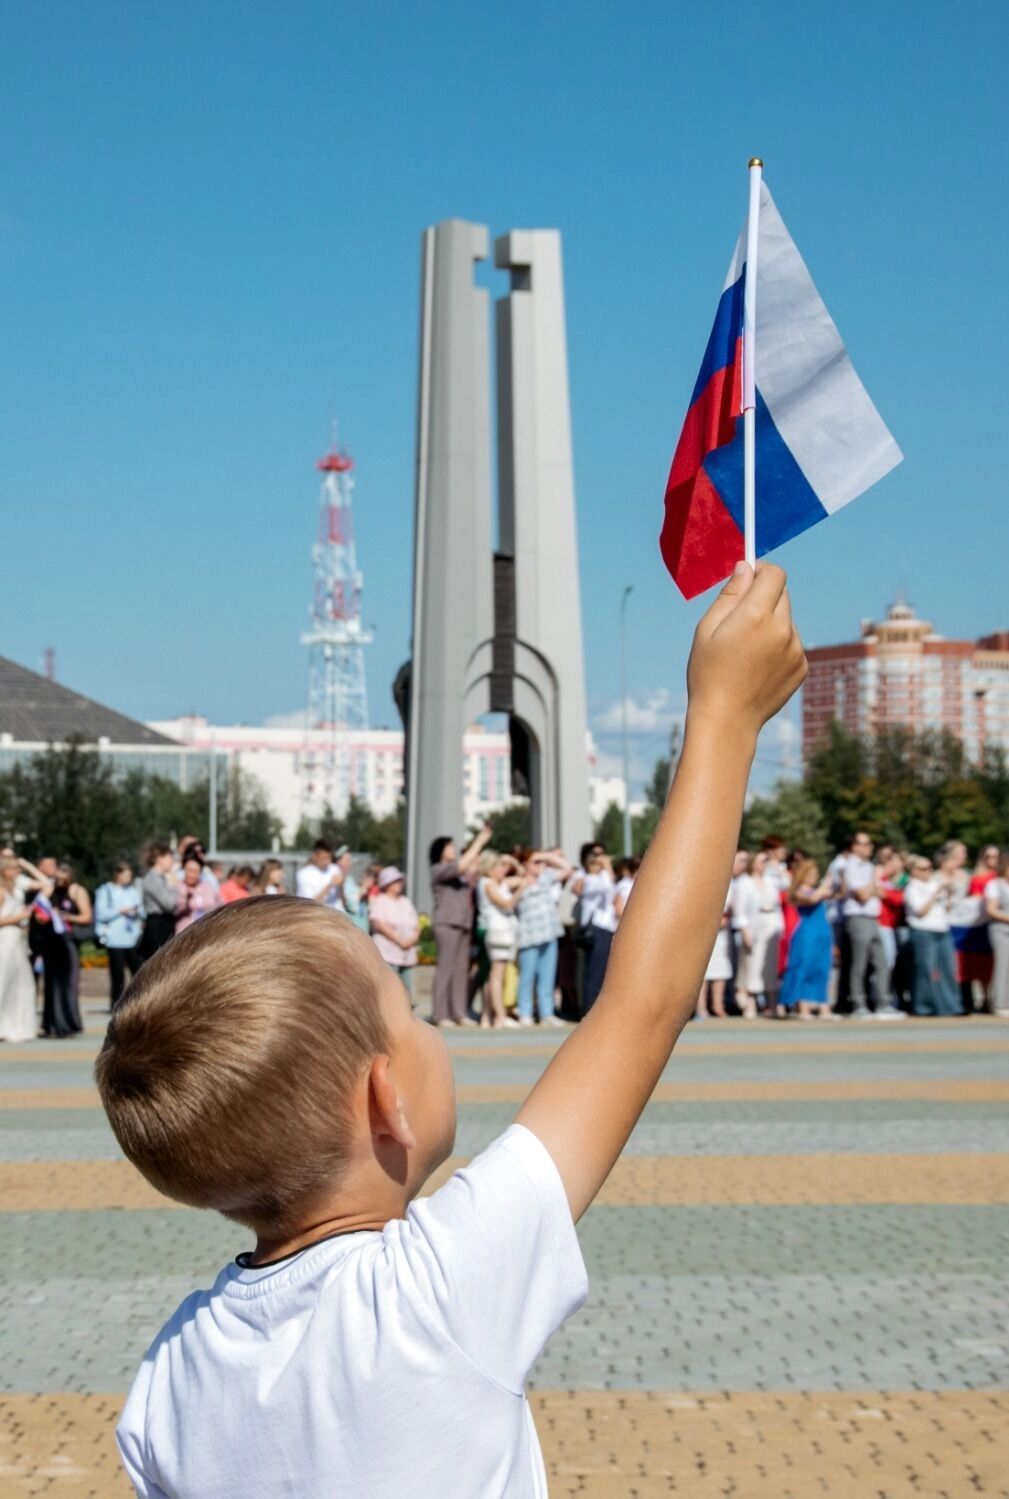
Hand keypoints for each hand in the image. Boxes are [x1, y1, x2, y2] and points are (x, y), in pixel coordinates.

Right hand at [686, 563, 805, 739]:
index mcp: (757, 615)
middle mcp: (782, 629)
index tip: (748, 579)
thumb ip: (730, 594)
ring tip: (746, 651)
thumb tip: (746, 567)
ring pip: (786, 620)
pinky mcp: (802, 666)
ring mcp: (795, 649)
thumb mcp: (707, 629)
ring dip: (771, 624)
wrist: (727, 720)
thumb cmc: (709, 673)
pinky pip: (791, 642)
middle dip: (764, 597)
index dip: (761, 571)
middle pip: (782, 594)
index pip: (774, 574)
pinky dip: (778, 646)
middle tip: (740, 620)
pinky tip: (757, 666)